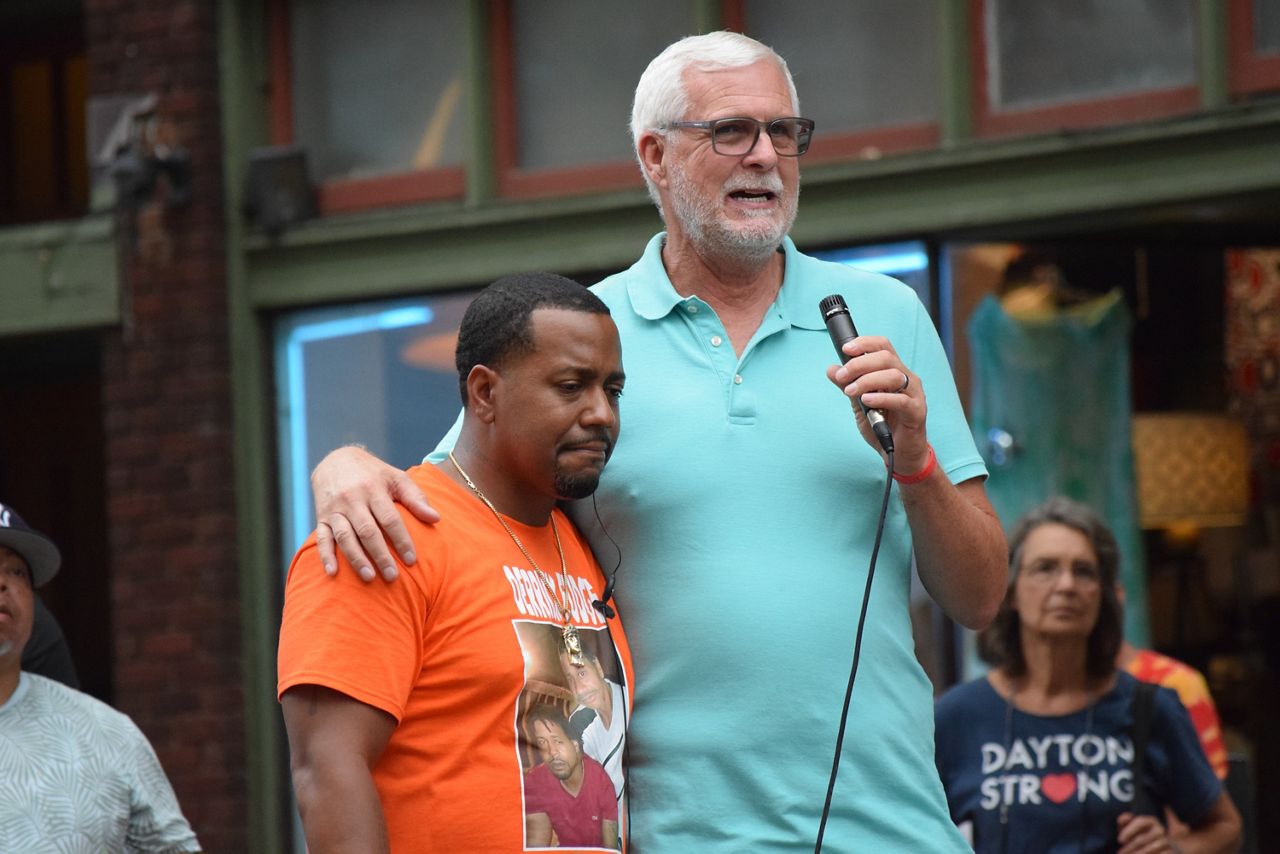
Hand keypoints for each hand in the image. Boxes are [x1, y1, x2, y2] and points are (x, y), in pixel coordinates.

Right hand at [311, 446, 439, 581]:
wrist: (336, 459)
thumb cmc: (374, 473)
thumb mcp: (396, 478)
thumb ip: (416, 498)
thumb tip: (436, 518)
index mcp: (373, 489)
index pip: (390, 519)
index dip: (401, 540)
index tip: (411, 560)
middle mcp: (352, 499)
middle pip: (367, 531)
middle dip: (380, 555)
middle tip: (392, 576)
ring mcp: (335, 509)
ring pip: (345, 537)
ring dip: (356, 558)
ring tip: (369, 577)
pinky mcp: (321, 517)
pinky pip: (321, 537)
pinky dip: (326, 555)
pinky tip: (334, 572)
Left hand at [825, 335, 928, 472]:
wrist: (899, 454)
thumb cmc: (883, 426)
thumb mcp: (860, 405)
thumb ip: (848, 386)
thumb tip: (832, 369)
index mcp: (894, 372)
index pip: (883, 346)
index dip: (865, 343)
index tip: (846, 349)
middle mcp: (907, 378)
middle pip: (886, 358)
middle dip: (860, 364)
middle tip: (842, 376)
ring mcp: (914, 394)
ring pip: (893, 375)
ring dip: (868, 380)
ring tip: (851, 391)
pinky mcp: (917, 412)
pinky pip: (901, 400)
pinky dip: (882, 398)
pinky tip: (867, 400)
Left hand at [1116, 811, 1178, 853]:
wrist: (1163, 848)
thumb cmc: (1143, 836)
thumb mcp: (1134, 828)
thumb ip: (1126, 823)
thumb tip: (1120, 820)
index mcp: (1151, 821)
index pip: (1139, 822)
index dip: (1128, 831)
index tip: (1120, 840)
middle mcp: (1160, 829)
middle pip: (1141, 839)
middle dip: (1129, 847)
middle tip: (1120, 853)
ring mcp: (1167, 841)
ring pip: (1150, 848)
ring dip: (1137, 853)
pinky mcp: (1171, 851)